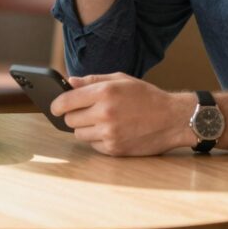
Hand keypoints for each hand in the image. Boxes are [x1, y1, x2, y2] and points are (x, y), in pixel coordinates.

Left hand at [50, 72, 195, 155]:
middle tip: (87, 111)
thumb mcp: (121, 79)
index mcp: (105, 92)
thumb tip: (68, 82)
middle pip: (70, 119)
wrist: (172, 119)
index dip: (56, 104)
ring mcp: (109, 133)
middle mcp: (105, 113)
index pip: (66, 101)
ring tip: (103, 121)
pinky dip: (98, 139)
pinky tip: (113, 130)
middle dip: (75, 115)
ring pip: (79, 134)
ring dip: (85, 128)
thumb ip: (93, 80)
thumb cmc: (147, 96)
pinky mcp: (114, 149)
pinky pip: (93, 144)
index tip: (55, 106)